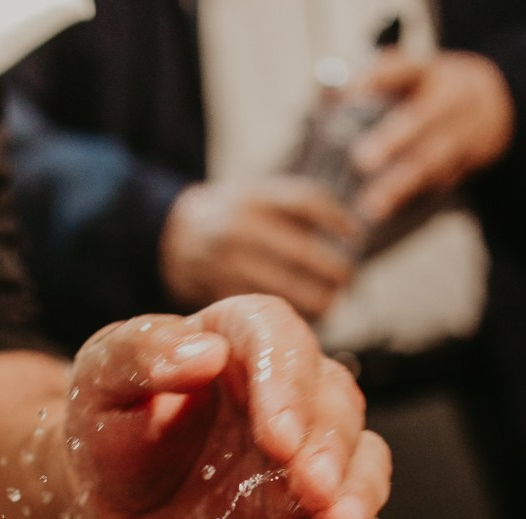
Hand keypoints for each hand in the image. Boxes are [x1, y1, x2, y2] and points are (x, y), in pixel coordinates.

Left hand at [65, 295, 391, 518]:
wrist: (110, 510)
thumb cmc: (107, 433)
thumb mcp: (98, 384)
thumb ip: (137, 355)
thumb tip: (202, 352)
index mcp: (234, 339)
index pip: (278, 338)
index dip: (287, 381)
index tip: (277, 433)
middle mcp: (286, 390)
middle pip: (332, 397)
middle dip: (327, 445)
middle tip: (309, 485)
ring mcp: (307, 451)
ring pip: (359, 453)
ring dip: (355, 489)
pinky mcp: (315, 509)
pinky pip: (356, 513)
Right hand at [160, 178, 358, 319]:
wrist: (172, 236)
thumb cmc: (229, 217)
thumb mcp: (256, 195)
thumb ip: (296, 208)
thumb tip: (349, 232)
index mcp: (251, 198)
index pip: (304, 202)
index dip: (335, 218)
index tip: (354, 233)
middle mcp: (238, 228)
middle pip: (301, 253)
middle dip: (333, 271)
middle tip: (347, 280)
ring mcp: (226, 263)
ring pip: (286, 287)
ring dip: (318, 300)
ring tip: (332, 302)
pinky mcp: (218, 293)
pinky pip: (264, 309)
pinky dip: (290, 315)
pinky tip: (304, 316)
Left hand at [351, 50, 513, 224]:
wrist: (496, 104)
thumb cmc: (434, 89)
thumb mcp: (414, 74)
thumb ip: (375, 80)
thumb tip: (329, 93)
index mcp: (430, 73)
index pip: (406, 70)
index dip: (381, 77)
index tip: (354, 89)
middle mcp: (450, 101)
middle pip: (423, 120)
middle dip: (393, 140)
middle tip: (361, 161)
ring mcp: (463, 134)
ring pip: (432, 161)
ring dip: (402, 185)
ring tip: (372, 206)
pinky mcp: (468, 162)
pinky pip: (441, 182)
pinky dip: (416, 200)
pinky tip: (390, 216)